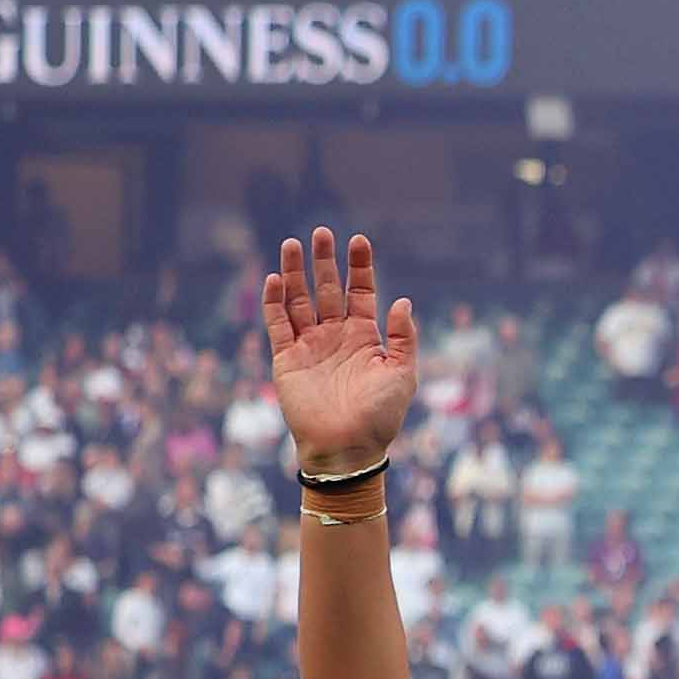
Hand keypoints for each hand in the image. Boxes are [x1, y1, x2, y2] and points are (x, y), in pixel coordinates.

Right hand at [259, 226, 417, 475]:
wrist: (348, 446)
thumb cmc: (380, 415)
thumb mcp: (402, 373)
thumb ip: (402, 337)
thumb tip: (403, 300)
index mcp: (365, 337)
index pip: (361, 292)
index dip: (360, 267)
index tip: (359, 240)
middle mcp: (335, 336)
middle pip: (328, 289)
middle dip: (324, 261)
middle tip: (321, 232)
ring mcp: (310, 345)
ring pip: (299, 300)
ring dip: (295, 273)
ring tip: (292, 244)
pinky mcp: (286, 358)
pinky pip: (278, 324)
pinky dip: (275, 302)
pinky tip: (275, 279)